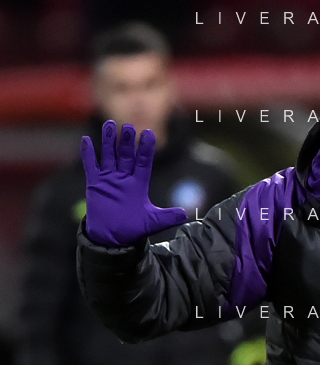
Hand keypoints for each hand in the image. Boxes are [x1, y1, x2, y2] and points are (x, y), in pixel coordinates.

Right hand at [80, 119, 187, 246]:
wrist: (112, 239)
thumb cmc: (133, 229)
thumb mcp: (152, 222)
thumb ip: (168, 217)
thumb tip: (186, 215)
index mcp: (139, 184)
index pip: (143, 162)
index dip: (146, 149)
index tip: (149, 134)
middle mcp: (124, 178)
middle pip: (126, 156)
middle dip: (127, 142)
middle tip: (129, 126)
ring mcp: (109, 179)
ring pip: (109, 156)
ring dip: (109, 141)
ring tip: (110, 125)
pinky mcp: (95, 184)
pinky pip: (91, 166)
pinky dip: (89, 154)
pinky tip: (87, 140)